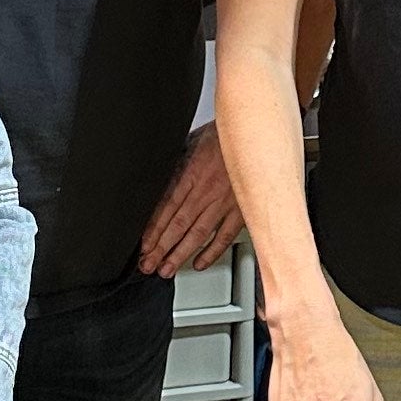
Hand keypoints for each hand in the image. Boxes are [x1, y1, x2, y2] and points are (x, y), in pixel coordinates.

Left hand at [138, 124, 244, 275]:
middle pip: (177, 224)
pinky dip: (212, 251)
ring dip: (180, 254)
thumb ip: (179, 163)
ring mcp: (224, 202)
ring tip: (167, 269)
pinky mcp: (242, 209)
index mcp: (191, 173)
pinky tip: (199, 262)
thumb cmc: (225, 135)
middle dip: (160, 248)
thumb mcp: (192, 141)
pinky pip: (224, 235)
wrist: (256, 132)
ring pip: (197, 233)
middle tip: (148, 264)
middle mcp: (205, 191)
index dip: (153, 229)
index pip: (166, 208)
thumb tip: (162, 178)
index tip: (144, 245)